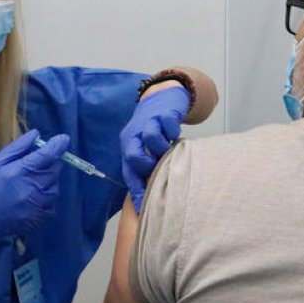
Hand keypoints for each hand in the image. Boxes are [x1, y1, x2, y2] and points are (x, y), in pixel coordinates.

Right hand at [0, 129, 68, 246]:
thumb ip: (17, 148)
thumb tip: (36, 134)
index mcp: (19, 172)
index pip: (48, 155)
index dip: (58, 145)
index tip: (63, 139)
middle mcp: (31, 189)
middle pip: (54, 171)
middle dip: (50, 163)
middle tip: (38, 163)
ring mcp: (34, 207)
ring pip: (54, 189)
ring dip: (48, 182)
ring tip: (33, 181)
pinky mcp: (33, 221)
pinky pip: (50, 207)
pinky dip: (46, 200)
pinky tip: (33, 197)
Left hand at [119, 86, 189, 213]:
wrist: (161, 95)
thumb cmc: (153, 126)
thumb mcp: (144, 145)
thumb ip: (145, 165)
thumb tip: (149, 195)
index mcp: (128, 145)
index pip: (128, 171)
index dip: (136, 190)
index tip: (144, 207)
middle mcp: (134, 134)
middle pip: (132, 155)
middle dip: (147, 166)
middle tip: (159, 169)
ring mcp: (148, 122)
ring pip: (150, 138)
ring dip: (162, 147)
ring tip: (169, 150)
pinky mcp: (164, 112)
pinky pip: (168, 124)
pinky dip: (173, 131)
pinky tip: (175, 134)